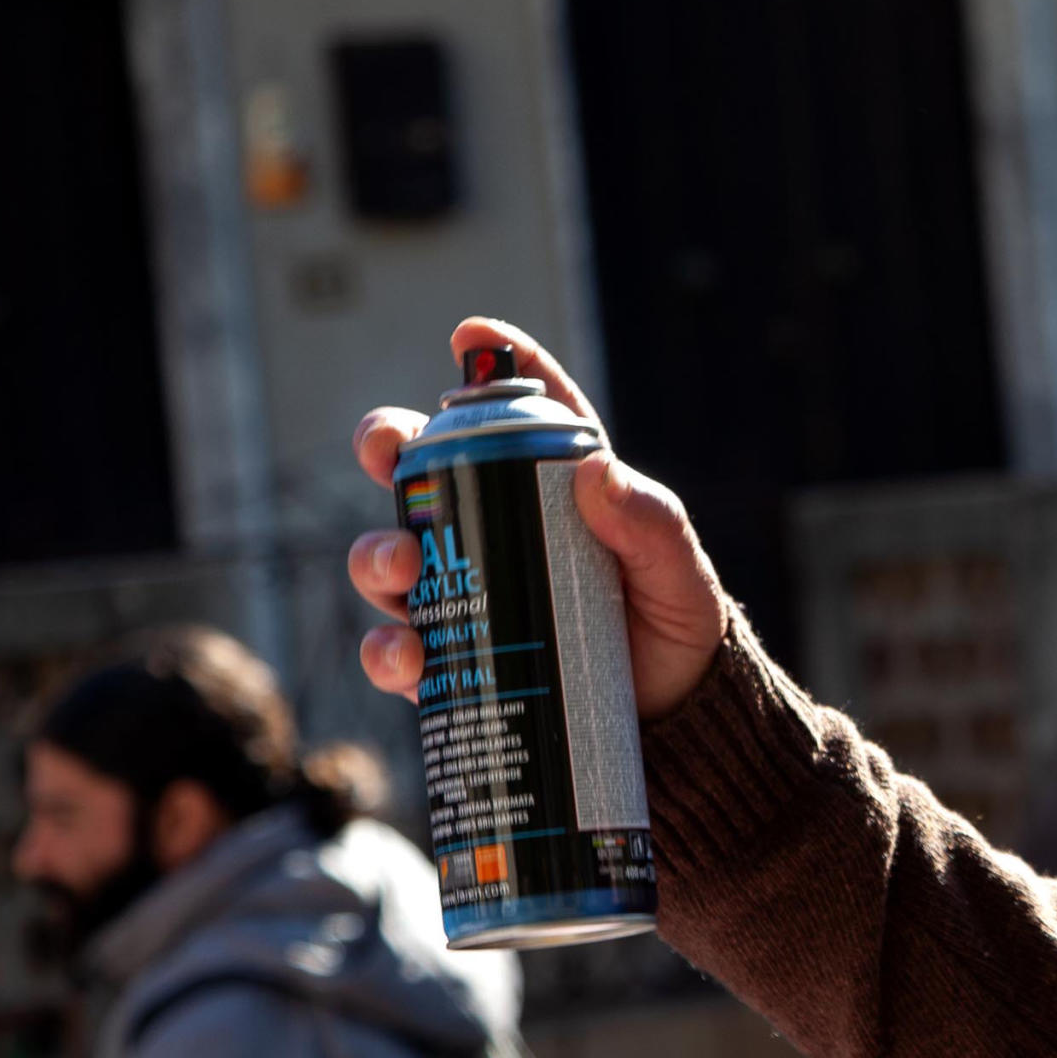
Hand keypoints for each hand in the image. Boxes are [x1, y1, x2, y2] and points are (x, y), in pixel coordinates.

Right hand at [347, 318, 732, 721]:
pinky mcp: (454, 665)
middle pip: (421, 471)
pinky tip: (407, 654)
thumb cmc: (677, 628)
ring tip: (403, 566)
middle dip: (388, 446)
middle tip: (388, 447)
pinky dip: (391, 652)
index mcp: (553, 489)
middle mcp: (494, 532)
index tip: (470, 335)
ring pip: (391, 558)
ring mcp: (464, 595)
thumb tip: (599, 472)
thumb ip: (652, 524)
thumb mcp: (678, 573)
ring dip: (378, 554)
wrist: (676, 722)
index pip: (520, 412)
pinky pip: (400, 653)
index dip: (492, 364)